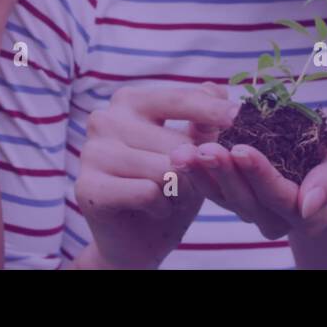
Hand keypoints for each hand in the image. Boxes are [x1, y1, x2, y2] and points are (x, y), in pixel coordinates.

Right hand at [74, 83, 237, 268]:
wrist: (139, 236)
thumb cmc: (170, 186)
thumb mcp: (194, 151)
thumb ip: (203, 122)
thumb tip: (218, 90)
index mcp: (131, 101)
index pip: (179, 99)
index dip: (211, 109)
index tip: (238, 116)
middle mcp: (105, 118)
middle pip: (177, 143)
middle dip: (194, 170)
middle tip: (187, 185)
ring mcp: (92, 150)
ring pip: (164, 169)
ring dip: (179, 191)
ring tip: (170, 196)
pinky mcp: (88, 185)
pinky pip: (147, 192)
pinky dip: (161, 206)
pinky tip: (152, 209)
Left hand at [173, 90, 326, 239]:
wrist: (324, 143)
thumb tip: (307, 206)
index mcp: (309, 212)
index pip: (280, 196)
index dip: (259, 174)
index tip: (240, 149)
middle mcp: (278, 218)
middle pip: (248, 201)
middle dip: (225, 174)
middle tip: (206, 149)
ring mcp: (254, 209)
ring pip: (225, 199)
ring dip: (203, 176)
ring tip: (184, 152)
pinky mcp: (234, 195)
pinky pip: (212, 189)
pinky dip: (196, 170)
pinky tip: (181, 149)